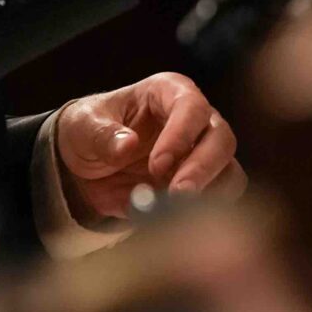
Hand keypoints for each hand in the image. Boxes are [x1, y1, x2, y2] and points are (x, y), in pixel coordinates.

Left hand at [55, 72, 246, 223]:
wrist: (84, 168)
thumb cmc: (87, 132)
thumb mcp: (82, 126)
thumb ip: (102, 134)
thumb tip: (127, 144)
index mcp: (167, 92)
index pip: (190, 105)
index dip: (180, 135)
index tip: (157, 165)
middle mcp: (195, 120)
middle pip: (221, 138)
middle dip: (202, 168)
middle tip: (179, 194)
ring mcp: (202, 155)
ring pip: (230, 172)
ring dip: (208, 194)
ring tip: (174, 210)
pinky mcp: (202, 187)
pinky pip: (220, 200)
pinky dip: (203, 214)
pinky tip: (175, 219)